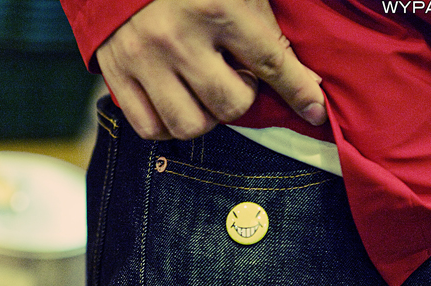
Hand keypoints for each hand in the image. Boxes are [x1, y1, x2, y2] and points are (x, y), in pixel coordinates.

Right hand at [96, 0, 326, 139]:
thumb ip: (266, 29)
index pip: (269, 62)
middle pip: (229, 105)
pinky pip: (150, 128)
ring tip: (202, 91)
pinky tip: (175, 103)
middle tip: (230, 75)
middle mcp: (178, 37)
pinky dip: (168, 125)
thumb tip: (305, 82)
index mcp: (216, 6)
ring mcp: (143, 59)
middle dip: (239, 96)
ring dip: (205, 117)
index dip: (297, 91)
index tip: (314, 110)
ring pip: (189, 125)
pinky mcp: (116, 75)